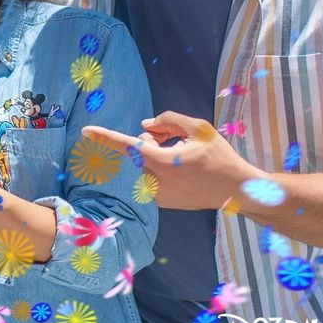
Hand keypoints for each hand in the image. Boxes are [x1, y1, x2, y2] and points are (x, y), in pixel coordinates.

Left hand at [82, 111, 262, 209]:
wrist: (237, 190)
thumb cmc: (219, 156)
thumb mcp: (198, 128)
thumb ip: (168, 120)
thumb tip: (144, 127)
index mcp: (163, 162)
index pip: (128, 146)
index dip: (105, 136)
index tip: (85, 131)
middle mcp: (156, 181)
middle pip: (141, 150)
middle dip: (154, 141)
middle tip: (180, 143)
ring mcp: (157, 194)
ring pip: (146, 164)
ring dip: (159, 156)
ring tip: (186, 162)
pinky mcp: (161, 202)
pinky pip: (153, 176)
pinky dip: (163, 170)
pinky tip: (184, 174)